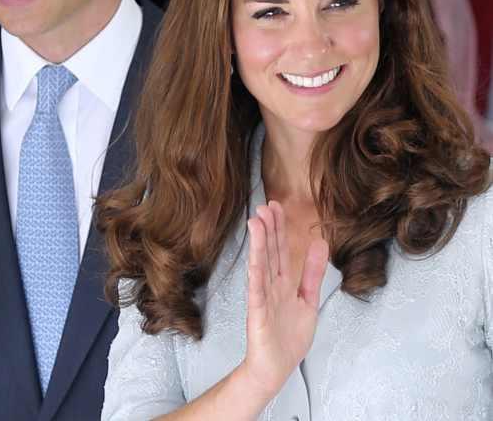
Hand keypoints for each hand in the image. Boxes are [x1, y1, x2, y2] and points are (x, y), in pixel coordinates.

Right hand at [242, 200, 328, 399]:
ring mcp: (263, 298)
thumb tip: (321, 242)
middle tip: (265, 205)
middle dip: (268, 228)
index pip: (281, 250)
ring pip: (262, 265)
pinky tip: (255, 258)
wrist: (275, 369)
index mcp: (284, 283)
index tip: (276, 206)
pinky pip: (257, 290)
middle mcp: (272, 286)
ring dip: (259, 244)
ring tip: (257, 221)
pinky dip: (256, 273)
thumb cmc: (289, 338)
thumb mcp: (308, 300)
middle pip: (271, 252)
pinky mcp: (258, 313)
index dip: (280, 228)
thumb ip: (313, 272)